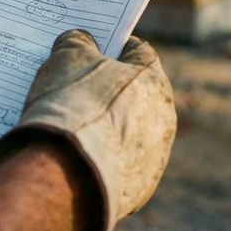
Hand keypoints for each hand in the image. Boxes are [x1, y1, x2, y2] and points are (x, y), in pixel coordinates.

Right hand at [0, 29, 175, 230]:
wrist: (66, 173)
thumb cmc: (71, 106)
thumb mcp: (67, 57)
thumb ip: (77, 42)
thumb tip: (80, 41)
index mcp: (154, 81)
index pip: (139, 51)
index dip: (113, 46)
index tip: (92, 47)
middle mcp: (163, 119)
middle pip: (135, 93)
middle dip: (108, 88)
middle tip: (76, 85)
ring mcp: (154, 158)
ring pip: (128, 132)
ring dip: (106, 127)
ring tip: (71, 124)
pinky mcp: (138, 189)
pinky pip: (119, 166)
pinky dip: (101, 159)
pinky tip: (74, 155)